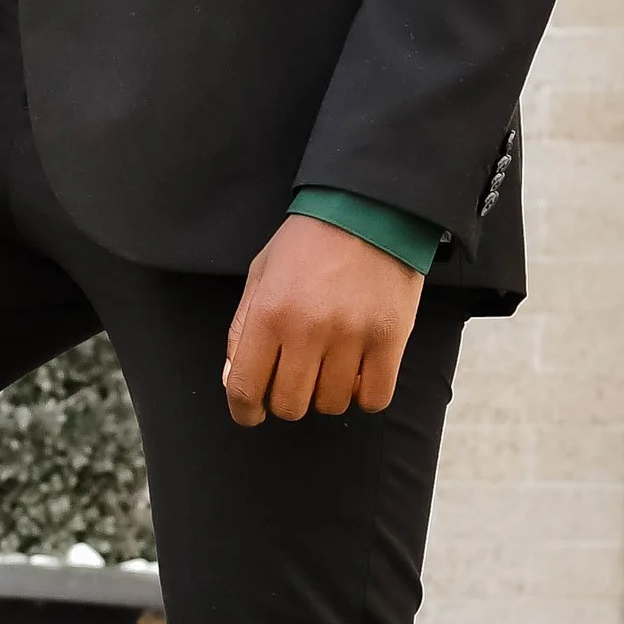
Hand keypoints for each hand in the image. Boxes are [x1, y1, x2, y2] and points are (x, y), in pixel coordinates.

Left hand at [222, 215, 423, 426]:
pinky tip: (359, 374)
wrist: (368, 210)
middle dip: (287, 401)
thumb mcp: (260, 275)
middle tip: (295, 380)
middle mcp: (308, 330)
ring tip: (330, 366)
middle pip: (291, 405)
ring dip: (327, 394)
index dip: (245, 411)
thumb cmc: (307, 243)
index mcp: (269, 313)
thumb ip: (242, 330)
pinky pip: (375, 398)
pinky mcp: (390, 339)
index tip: (251, 413)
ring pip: (332, 404)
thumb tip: (233, 381)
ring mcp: (351, 337)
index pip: (246, 388)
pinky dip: (365, 395)